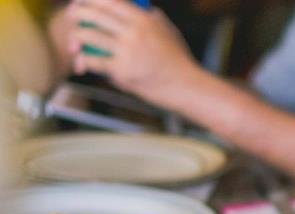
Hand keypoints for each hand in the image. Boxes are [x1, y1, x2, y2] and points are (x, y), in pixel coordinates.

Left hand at [67, 0, 197, 105]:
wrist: (185, 86)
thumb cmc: (178, 60)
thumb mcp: (168, 31)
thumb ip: (151, 17)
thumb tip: (137, 6)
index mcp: (144, 19)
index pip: (109, 1)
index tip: (82, 2)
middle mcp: (134, 32)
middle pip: (95, 14)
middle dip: (77, 12)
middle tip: (71, 16)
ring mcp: (127, 52)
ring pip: (89, 36)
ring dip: (76, 36)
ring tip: (73, 40)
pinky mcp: (123, 71)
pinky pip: (94, 61)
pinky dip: (84, 59)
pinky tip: (81, 61)